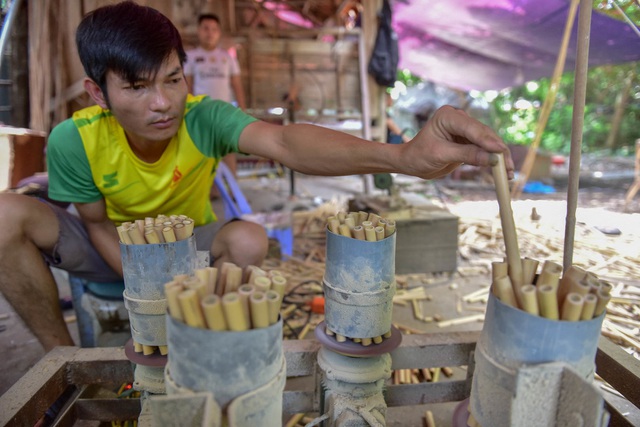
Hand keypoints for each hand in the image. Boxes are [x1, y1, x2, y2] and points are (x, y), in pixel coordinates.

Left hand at [399, 106, 513, 179]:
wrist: (411, 163)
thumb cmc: (419, 156)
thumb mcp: (441, 155)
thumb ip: (467, 155)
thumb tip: (492, 160)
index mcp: (448, 115)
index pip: (472, 128)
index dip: (488, 141)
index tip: (501, 152)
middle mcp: (459, 118)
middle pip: (484, 134)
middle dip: (497, 151)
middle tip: (508, 167)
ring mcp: (465, 129)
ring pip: (488, 142)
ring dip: (499, 157)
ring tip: (508, 173)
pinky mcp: (469, 140)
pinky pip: (485, 149)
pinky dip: (492, 160)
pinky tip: (502, 171)